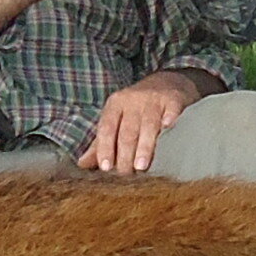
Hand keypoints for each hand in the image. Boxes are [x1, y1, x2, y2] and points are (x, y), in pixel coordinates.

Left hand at [81, 75, 199, 171]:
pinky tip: (168, 128)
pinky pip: (171, 111)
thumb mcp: (117, 119)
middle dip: (125, 154)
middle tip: (126, 174)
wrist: (168, 82)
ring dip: (144, 146)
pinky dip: (170, 119)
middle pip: (127, 131)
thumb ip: (101, 142)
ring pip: (148, 125)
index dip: (105, 147)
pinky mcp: (173, 99)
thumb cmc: (138, 106)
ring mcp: (153, 99)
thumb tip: (82, 164)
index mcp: (115, 105)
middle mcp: (132, 100)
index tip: (105, 167)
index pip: (107, 128)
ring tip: (141, 166)